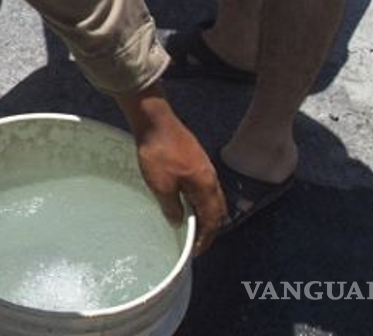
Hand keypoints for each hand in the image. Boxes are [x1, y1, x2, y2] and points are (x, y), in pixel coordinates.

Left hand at [116, 83, 224, 253]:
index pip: (212, 220)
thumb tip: (179, 223)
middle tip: (197, 243)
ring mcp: (204, 167)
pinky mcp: (195, 159)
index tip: (196, 252)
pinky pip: (204, 186)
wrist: (155, 121)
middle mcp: (211, 177)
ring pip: (211, 197)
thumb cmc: (158, 153)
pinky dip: (199, 200)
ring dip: (205, 214)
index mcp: (206, 186)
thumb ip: (172, 207)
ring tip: (192, 226)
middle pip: (217, 209)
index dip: (206, 238)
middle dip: (210, 228)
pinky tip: (186, 202)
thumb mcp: (161, 186)